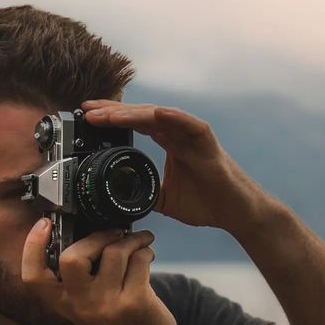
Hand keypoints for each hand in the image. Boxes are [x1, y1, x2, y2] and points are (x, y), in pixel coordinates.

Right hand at [22, 218, 179, 324]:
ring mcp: (108, 305)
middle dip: (97, 236)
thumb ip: (81, 276)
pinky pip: (138, 260)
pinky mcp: (134, 302)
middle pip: (72, 258)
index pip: (33, 276)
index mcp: (63, 303)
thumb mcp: (88, 303)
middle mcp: (81, 305)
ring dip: (132, 239)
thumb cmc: (117, 321)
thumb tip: (90, 228)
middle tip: (114, 233)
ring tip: (140, 241)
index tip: (44, 223)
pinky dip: (146, 251)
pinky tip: (147, 255)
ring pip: (114, 252)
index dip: (32, 246)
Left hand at [82, 100, 267, 237]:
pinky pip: (189, 125)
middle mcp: (179, 135)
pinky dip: (173, 117)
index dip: (111, 120)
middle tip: (87, 110)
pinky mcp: (208, 143)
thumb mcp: (163, 200)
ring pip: (159, 116)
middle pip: (141, 114)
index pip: (135, 124)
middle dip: (113, 111)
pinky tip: (154, 113)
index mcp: (169, 143)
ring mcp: (193, 136)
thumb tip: (118, 198)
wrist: (236, 214)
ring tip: (109, 114)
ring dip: (133, 113)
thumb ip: (143, 192)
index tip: (88, 119)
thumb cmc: (207, 203)